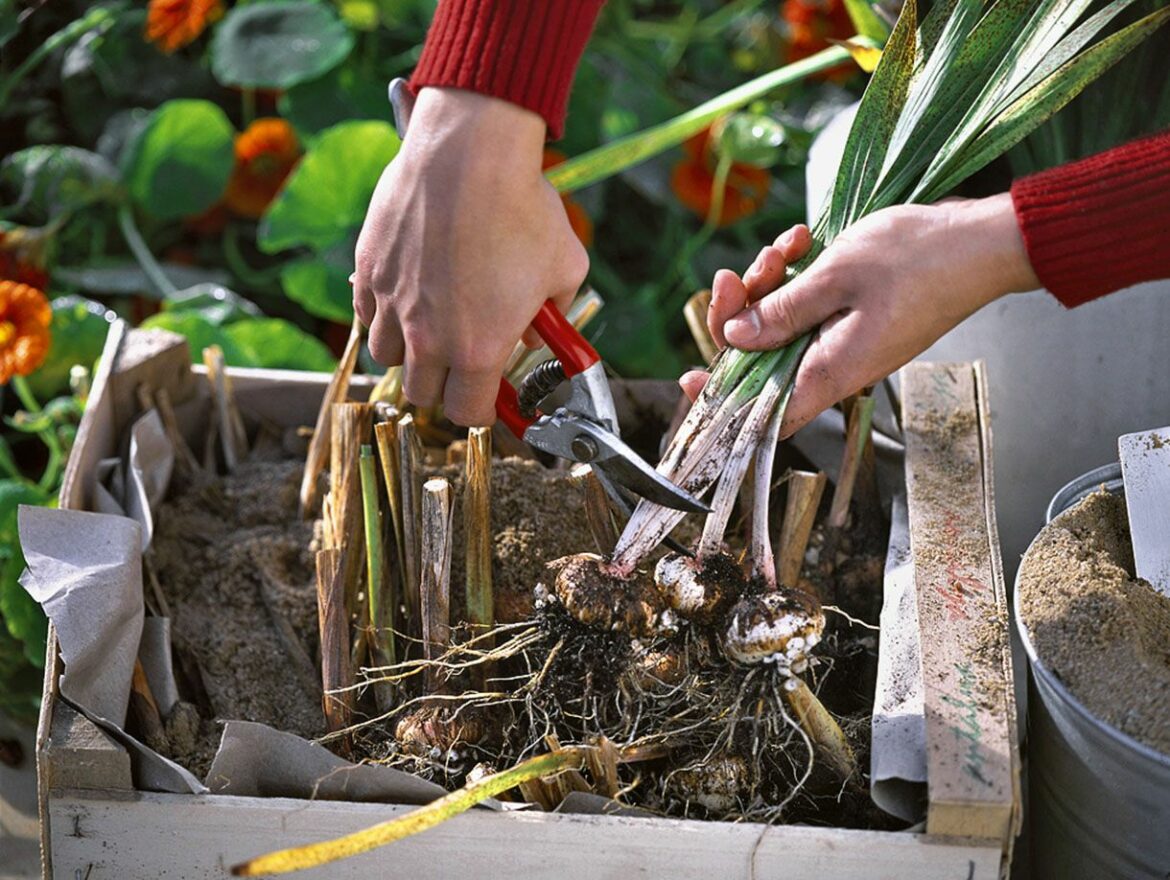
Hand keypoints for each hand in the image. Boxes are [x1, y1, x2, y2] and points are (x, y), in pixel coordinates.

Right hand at [353, 87, 588, 425]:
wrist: (468, 152)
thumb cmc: (523, 207)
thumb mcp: (564, 269)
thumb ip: (553, 316)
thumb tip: (537, 333)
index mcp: (479, 349)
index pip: (468, 414)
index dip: (482, 408)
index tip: (488, 394)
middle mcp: (429, 337)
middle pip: (423, 394)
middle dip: (445, 384)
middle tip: (462, 358)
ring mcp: (391, 305)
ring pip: (387, 358)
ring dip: (410, 352)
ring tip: (432, 323)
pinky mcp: (367, 273)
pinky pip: (366, 316)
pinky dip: (383, 315)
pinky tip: (408, 291)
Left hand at [680, 194, 1039, 434]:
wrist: (982, 242)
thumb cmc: (920, 259)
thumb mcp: (836, 277)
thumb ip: (781, 311)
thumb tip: (734, 338)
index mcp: (831, 372)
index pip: (763, 413)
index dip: (723, 403)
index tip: (693, 376)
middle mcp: (835, 367)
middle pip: (761, 361)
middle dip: (740, 315)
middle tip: (737, 274)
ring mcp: (845, 344)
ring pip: (781, 327)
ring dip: (769, 286)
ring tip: (783, 246)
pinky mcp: (853, 320)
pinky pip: (807, 307)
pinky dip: (796, 277)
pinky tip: (802, 241)